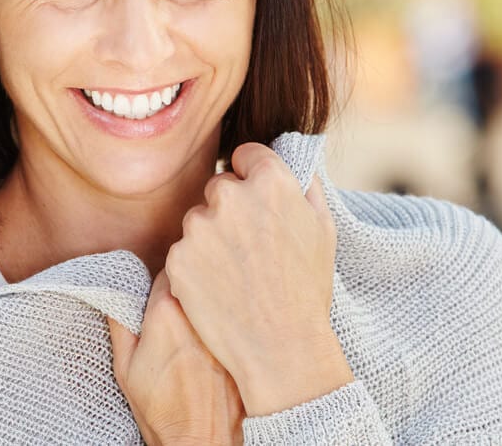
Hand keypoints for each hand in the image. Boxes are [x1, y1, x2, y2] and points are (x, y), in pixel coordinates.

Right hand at [108, 269, 244, 445]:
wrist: (199, 442)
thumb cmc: (160, 410)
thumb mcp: (125, 369)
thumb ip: (120, 324)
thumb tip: (116, 295)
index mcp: (165, 314)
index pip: (167, 273)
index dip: (163, 284)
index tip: (160, 298)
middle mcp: (199, 316)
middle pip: (196, 283)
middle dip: (189, 290)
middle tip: (181, 314)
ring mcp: (225, 329)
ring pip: (217, 301)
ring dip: (209, 309)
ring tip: (200, 333)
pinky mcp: (244, 345)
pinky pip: (235, 322)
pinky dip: (229, 328)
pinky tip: (222, 347)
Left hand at [165, 143, 354, 416]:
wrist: (281, 347)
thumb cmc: (307, 289)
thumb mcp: (323, 229)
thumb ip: (307, 185)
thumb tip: (294, 161)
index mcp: (271, 182)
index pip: (246, 154)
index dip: (251, 174)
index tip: (255, 199)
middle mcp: (231, 196)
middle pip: (218, 187)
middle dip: (229, 209)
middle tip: (249, 248)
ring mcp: (200, 227)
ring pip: (198, 220)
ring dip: (210, 238)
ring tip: (236, 274)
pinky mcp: (178, 257)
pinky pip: (183, 250)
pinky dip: (194, 266)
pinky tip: (218, 288)